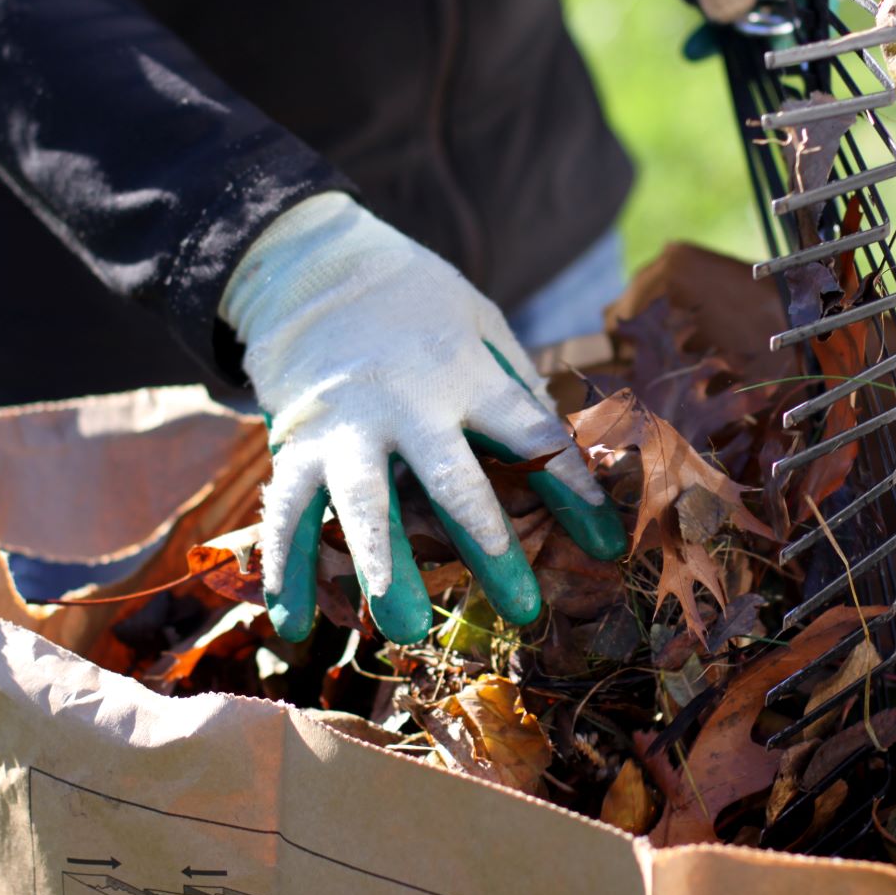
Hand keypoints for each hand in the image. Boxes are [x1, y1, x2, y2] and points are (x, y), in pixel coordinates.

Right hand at [221, 193, 624, 643]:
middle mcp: (408, 405)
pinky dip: (287, 571)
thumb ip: (514, 387)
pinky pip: (288, 514)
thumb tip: (560, 453)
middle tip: (523, 609)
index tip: (608, 544)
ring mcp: (347, 428)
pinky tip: (294, 623)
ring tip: (406, 629)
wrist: (316, 265)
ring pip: (365, 507)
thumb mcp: (480, 324)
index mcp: (467, 375)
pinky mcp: (296, 444)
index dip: (575, 491)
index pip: (533, 437)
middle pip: (454, 483)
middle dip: (491, 547)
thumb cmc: (418, 303)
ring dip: (386, 570)